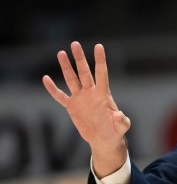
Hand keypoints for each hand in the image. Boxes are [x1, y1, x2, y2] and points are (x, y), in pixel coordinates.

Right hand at [42, 42, 129, 176]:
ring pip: (72, 79)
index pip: (101, 73)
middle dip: (79, 58)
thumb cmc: (115, 131)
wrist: (104, 139)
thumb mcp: (121, 126)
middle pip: (84, 72)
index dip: (100, 60)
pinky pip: (60, 96)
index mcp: (103, 94)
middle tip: (75, 44)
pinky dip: (53, 88)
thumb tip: (121, 117)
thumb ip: (122, 121)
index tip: (99, 46)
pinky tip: (46, 79)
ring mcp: (80, 98)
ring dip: (66, 67)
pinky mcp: (72, 107)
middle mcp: (90, 93)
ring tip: (61, 53)